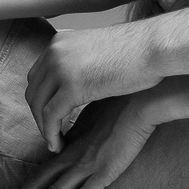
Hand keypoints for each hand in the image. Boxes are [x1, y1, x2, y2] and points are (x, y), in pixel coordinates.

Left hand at [2, 95, 160, 188]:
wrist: (139, 102)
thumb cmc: (118, 105)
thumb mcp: (92, 117)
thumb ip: (81, 132)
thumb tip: (72, 139)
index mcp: (69, 145)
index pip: (41, 170)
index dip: (26, 188)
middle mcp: (72, 156)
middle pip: (39, 183)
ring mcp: (87, 165)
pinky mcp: (106, 172)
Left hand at [25, 24, 164, 150]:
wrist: (154, 47)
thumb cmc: (137, 51)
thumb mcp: (99, 50)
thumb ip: (82, 61)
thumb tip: (80, 77)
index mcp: (59, 42)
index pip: (38, 76)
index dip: (42, 100)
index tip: (52, 117)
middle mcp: (55, 52)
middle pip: (34, 91)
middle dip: (40, 116)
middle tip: (51, 134)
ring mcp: (61, 68)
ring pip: (39, 106)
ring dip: (44, 128)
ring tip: (54, 144)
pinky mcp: (71, 86)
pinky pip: (51, 117)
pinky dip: (51, 134)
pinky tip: (59, 145)